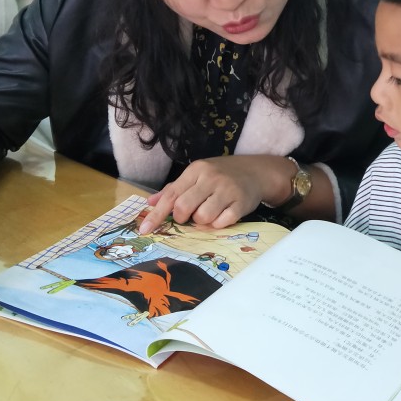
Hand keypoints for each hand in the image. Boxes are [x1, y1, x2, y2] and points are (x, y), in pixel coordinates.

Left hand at [139, 155, 282, 231]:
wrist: (256, 171)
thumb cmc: (222, 174)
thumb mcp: (198, 175)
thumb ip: (174, 189)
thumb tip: (150, 202)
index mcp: (196, 170)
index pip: (171, 194)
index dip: (156, 215)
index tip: (144, 231)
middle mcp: (210, 178)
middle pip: (184, 208)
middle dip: (183, 218)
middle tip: (190, 215)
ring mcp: (227, 190)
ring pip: (202, 218)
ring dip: (202, 221)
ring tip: (210, 211)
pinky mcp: (240, 203)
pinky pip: (221, 223)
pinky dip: (219, 224)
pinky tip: (223, 213)